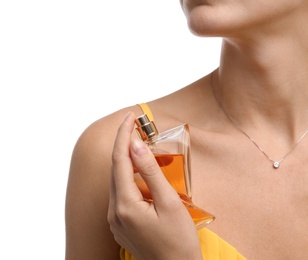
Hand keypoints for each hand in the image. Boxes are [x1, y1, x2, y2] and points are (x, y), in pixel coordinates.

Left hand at [108, 112, 201, 259]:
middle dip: (124, 144)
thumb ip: (151, 172)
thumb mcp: (169, 203)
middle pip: (115, 168)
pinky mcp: (121, 223)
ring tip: (142, 146)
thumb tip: (136, 145)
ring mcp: (115, 219)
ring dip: (128, 160)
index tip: (130, 116)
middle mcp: (114, 211)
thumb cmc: (178, 241)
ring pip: (118, 180)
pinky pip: (121, 192)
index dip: (123, 135)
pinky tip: (141, 172)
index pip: (119, 159)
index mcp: (125, 205)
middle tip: (135, 126)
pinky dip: (129, 177)